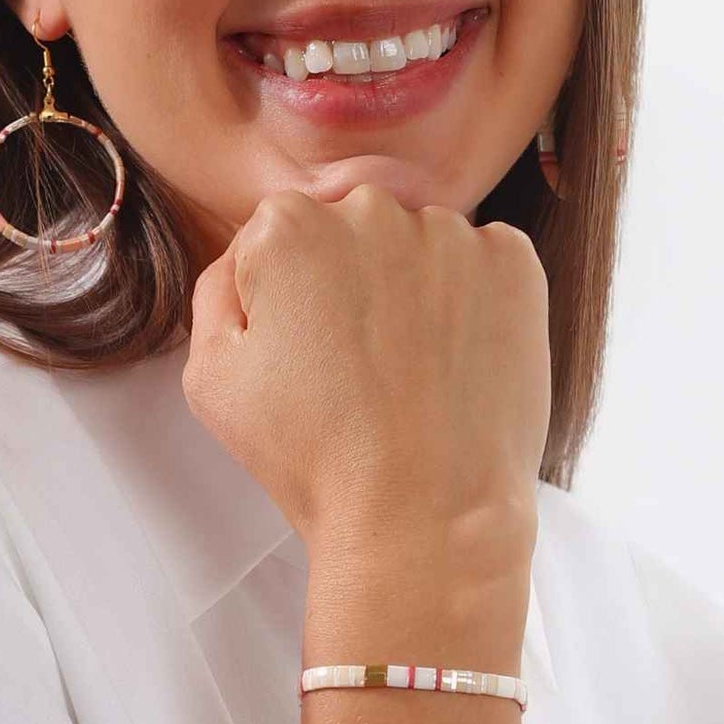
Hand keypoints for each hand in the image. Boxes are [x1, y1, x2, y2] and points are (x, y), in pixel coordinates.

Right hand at [181, 183, 550, 564]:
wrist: (423, 514)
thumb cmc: (312, 456)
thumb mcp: (211, 376)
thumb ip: (218, 290)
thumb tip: (251, 253)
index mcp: (288, 224)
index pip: (282, 234)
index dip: (289, 298)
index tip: (306, 353)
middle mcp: (371, 208)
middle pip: (354, 228)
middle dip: (352, 280)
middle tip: (357, 368)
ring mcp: (450, 233)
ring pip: (422, 245)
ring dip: (416, 289)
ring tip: (412, 373)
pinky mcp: (513, 264)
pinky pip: (487, 262)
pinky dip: (477, 300)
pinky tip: (458, 360)